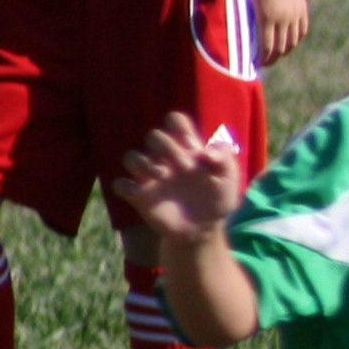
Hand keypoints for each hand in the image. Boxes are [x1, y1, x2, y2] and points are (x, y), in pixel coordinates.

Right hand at [115, 111, 245, 242]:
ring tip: (163, 175)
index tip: (192, 145)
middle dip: (167, 147)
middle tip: (186, 167)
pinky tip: (141, 193)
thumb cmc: (218, 198)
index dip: (179, 126)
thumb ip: (224, 159)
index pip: (175, 121)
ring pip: (130, 156)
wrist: (205, 227)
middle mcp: (165, 158)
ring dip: (143, 163)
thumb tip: (206, 152)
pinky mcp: (139, 196)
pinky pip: (119, 184)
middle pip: (153, 136)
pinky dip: (126, 186)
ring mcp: (149, 176)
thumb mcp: (229, 179)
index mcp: (187, 149)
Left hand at [254, 0, 311, 64]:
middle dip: (272, 59)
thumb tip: (249, 39)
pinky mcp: (302, 9)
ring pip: (292, 41)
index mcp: (265, 17)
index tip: (255, 64)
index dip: (261, 59)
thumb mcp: (248, 1)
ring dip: (285, 51)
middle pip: (280, 47)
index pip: (266, 47)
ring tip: (277, 55)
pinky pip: (301, 31)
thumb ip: (251, 20)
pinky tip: (288, 43)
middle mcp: (283, 18)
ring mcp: (294, 14)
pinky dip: (295, 40)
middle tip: (264, 63)